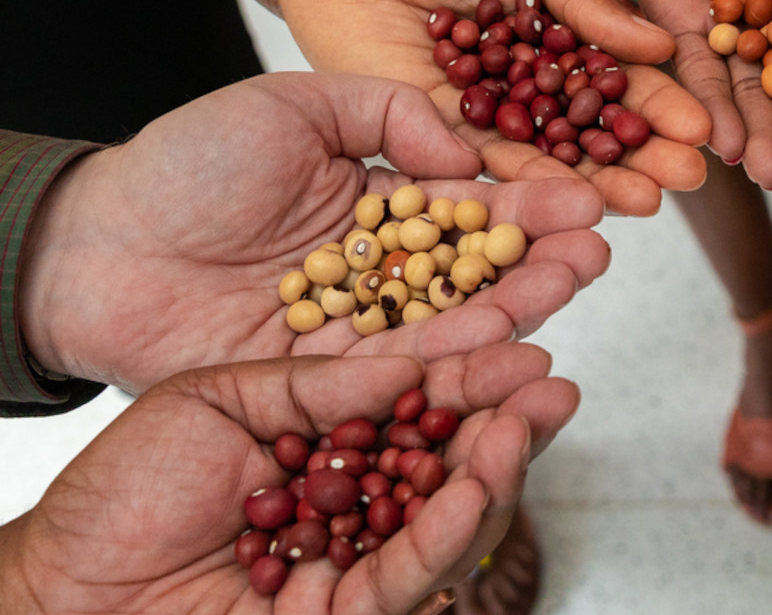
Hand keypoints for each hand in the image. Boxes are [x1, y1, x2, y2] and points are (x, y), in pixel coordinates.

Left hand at [0, 346, 574, 613]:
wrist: (62, 586)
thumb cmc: (124, 490)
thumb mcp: (223, 397)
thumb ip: (322, 383)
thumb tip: (416, 363)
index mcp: (330, 444)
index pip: (418, 405)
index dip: (473, 374)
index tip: (524, 341)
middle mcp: (355, 501)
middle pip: (451, 460)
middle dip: (509, 422)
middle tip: (554, 385)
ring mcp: (354, 560)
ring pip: (445, 518)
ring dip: (495, 470)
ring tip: (527, 422)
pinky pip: (405, 575)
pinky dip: (447, 532)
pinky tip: (480, 485)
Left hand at [20, 72, 610, 393]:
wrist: (97, 247)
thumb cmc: (186, 163)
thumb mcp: (295, 101)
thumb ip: (389, 112)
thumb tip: (467, 154)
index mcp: (378, 203)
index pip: (472, 206)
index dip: (532, 203)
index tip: (589, 194)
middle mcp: (381, 269)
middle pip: (478, 268)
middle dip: (544, 257)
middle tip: (602, 244)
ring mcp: (359, 326)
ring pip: (454, 319)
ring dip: (521, 302)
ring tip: (578, 276)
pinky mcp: (330, 378)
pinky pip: (405, 365)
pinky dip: (461, 353)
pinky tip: (511, 332)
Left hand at [275, 0, 710, 216]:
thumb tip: (660, 45)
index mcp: (565, 35)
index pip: (623, 75)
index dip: (662, 101)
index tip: (702, 126)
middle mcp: (537, 85)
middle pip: (599, 128)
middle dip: (646, 154)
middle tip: (689, 177)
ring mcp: (493, 116)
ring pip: (555, 157)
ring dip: (602, 182)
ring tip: (648, 202)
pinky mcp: (443, 139)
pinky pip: (492, 166)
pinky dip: (533, 185)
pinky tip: (571, 201)